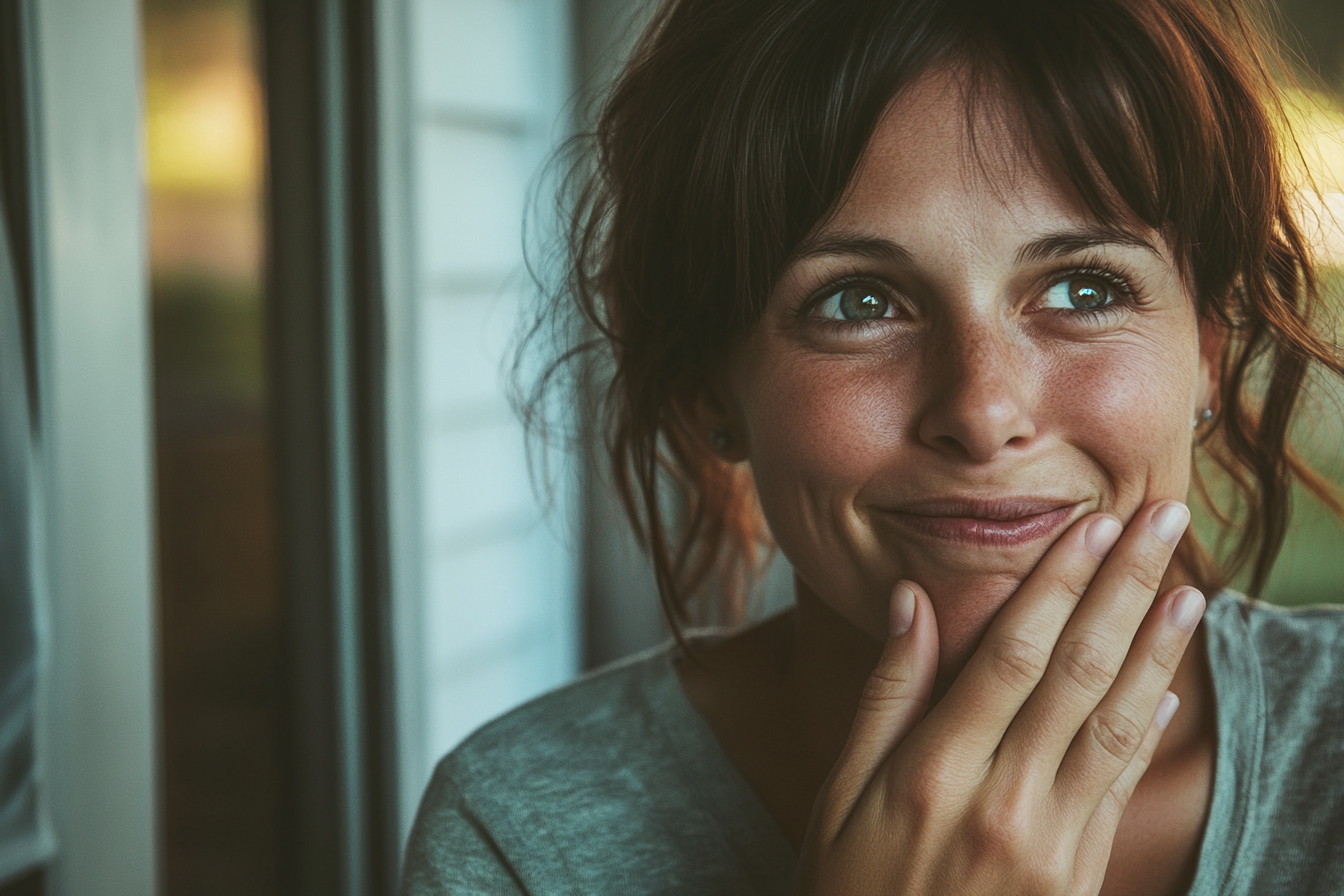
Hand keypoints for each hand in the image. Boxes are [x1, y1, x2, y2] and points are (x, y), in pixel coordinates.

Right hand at [794, 501, 1203, 895]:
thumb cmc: (846, 889)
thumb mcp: (836, 795)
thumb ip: (883, 697)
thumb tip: (911, 602)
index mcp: (933, 773)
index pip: (1010, 654)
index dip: (1056, 584)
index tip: (1090, 525)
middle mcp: (1001, 802)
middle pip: (1076, 673)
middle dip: (1122, 589)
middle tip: (1160, 521)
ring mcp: (1048, 845)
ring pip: (1115, 725)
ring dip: (1156, 648)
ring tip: (1186, 586)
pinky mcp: (1077, 879)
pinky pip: (1119, 789)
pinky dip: (1148, 729)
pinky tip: (1169, 682)